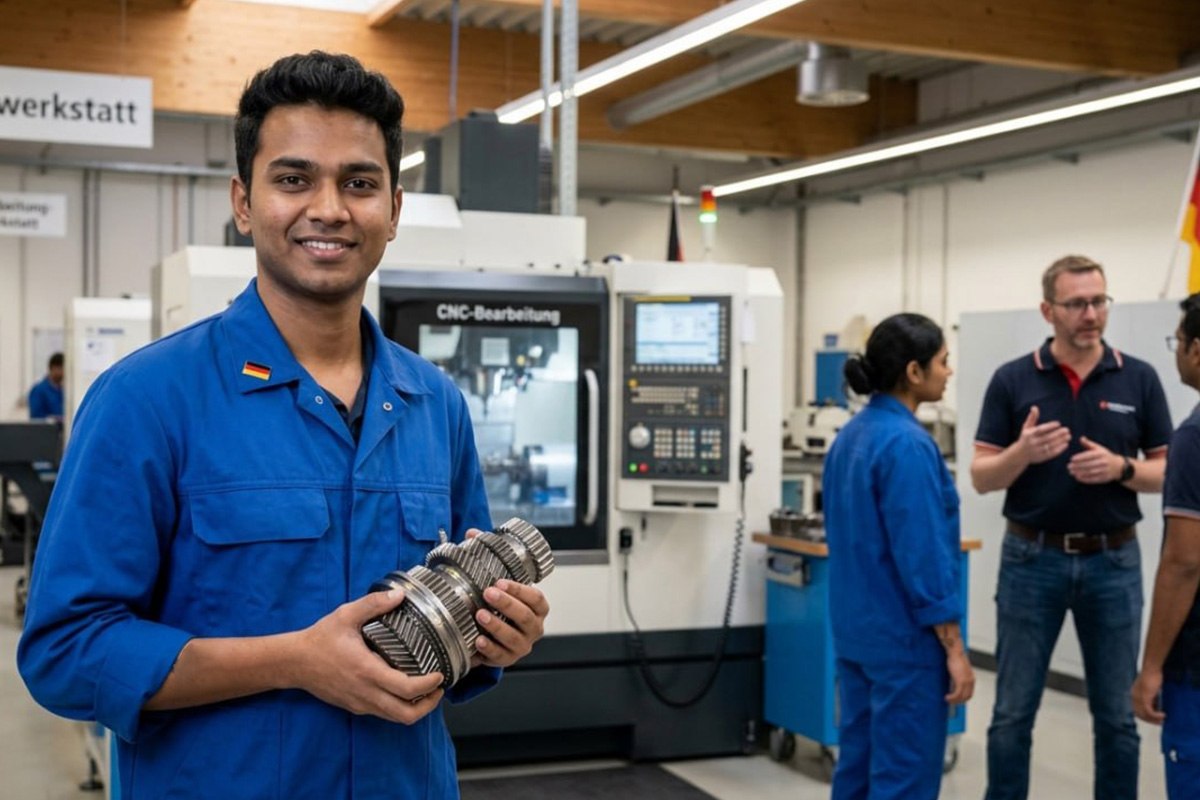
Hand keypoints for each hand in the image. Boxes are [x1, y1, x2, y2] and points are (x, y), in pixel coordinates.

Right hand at [291, 589, 444, 723]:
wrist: (294, 662)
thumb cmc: (320, 638)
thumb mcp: (346, 615)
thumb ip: (374, 603)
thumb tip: (400, 594)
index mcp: (367, 671)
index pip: (406, 689)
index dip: (429, 686)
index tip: (440, 675)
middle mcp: (366, 693)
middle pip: (405, 715)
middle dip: (428, 705)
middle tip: (439, 688)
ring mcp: (360, 703)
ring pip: (395, 718)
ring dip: (415, 708)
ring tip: (427, 691)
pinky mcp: (354, 707)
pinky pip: (383, 713)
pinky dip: (399, 706)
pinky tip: (404, 690)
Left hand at [472, 579, 549, 668]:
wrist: (499, 640)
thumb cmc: (504, 614)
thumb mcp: (509, 599)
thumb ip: (502, 587)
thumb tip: (479, 565)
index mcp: (539, 611)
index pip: (536, 599)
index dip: (519, 590)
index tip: (500, 583)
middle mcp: (534, 629)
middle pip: (525, 616)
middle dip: (506, 604)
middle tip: (489, 593)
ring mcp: (523, 646)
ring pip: (513, 637)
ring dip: (496, 625)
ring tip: (481, 615)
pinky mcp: (508, 659)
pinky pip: (500, 655)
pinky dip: (489, 647)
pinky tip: (479, 640)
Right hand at [944, 650, 974, 704]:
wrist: (955, 652)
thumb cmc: (956, 658)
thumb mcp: (959, 669)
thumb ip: (959, 676)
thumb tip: (954, 682)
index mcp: (971, 679)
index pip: (969, 693)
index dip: (963, 698)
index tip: (956, 699)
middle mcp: (971, 681)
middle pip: (967, 697)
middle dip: (959, 701)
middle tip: (951, 702)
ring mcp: (966, 682)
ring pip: (962, 697)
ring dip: (954, 700)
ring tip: (947, 700)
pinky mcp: (960, 681)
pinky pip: (957, 694)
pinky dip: (952, 698)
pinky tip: (947, 697)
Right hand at [1019, 406, 1070, 464]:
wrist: (1019, 454)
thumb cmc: (1025, 438)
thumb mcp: (1026, 428)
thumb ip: (1032, 418)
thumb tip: (1034, 407)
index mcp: (1029, 434)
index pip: (1041, 429)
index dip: (1050, 426)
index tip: (1058, 423)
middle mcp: (1032, 443)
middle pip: (1047, 438)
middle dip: (1058, 434)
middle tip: (1067, 430)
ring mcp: (1037, 451)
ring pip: (1050, 445)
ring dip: (1061, 441)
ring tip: (1069, 436)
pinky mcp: (1041, 457)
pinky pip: (1051, 453)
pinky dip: (1059, 449)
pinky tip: (1065, 444)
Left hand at [1067, 436, 1120, 483]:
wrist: (1119, 467)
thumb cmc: (1105, 455)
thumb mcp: (1099, 448)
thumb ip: (1089, 444)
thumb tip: (1081, 438)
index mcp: (1101, 453)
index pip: (1089, 455)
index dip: (1080, 457)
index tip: (1071, 459)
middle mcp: (1103, 462)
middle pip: (1089, 464)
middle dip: (1078, 466)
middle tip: (1068, 466)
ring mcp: (1105, 470)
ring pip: (1090, 472)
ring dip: (1080, 472)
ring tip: (1071, 472)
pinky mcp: (1104, 478)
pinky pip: (1094, 479)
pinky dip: (1085, 479)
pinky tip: (1077, 478)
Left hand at [1131, 667, 1165, 724]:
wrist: (1151, 668)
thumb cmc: (1152, 676)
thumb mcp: (1150, 689)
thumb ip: (1150, 697)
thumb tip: (1156, 705)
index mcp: (1133, 695)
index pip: (1136, 710)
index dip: (1145, 716)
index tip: (1154, 719)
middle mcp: (1134, 697)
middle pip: (1139, 714)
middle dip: (1149, 720)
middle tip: (1159, 722)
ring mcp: (1138, 698)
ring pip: (1144, 714)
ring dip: (1154, 719)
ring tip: (1162, 720)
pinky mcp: (1144, 698)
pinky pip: (1149, 711)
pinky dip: (1156, 716)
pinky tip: (1163, 715)